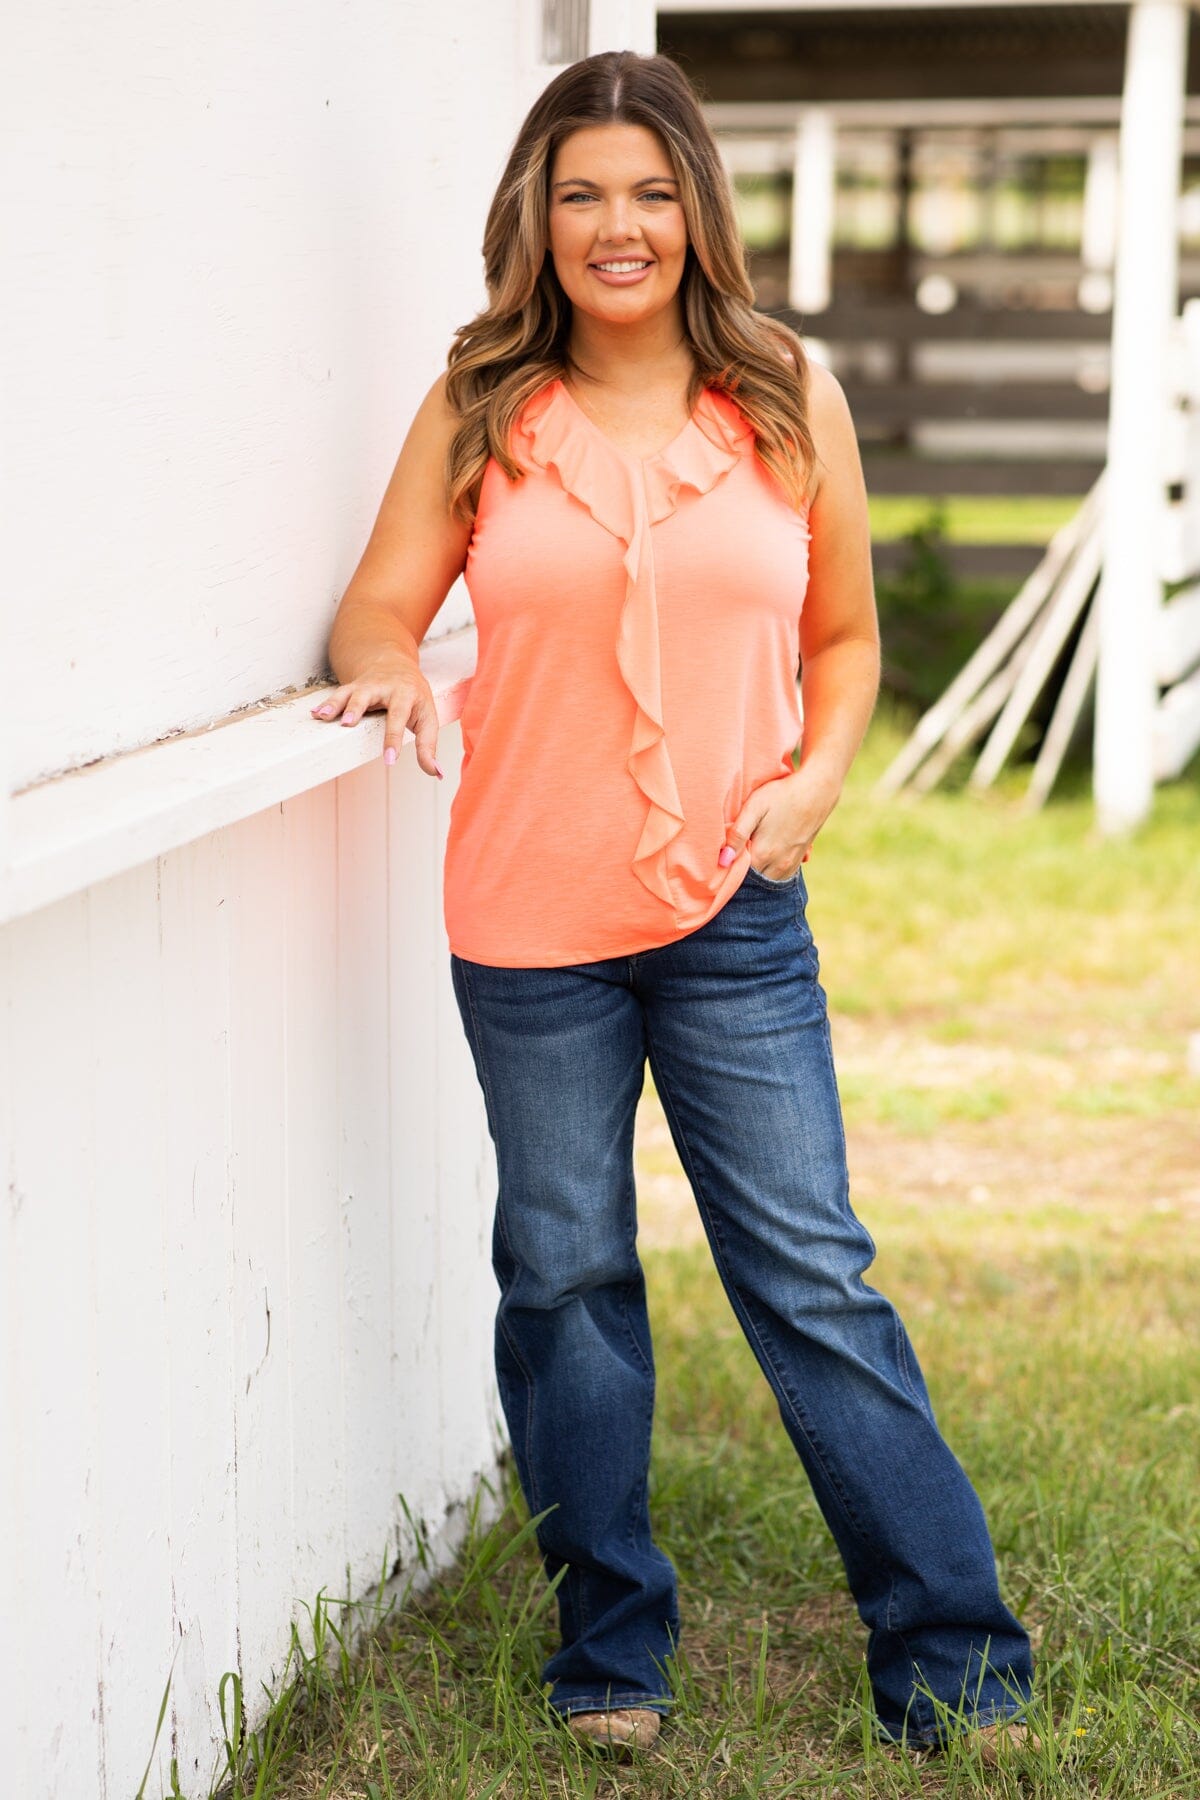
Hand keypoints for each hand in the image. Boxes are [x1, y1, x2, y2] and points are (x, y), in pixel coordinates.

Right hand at [310, 656, 442, 776]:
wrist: (394, 663)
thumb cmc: (414, 697)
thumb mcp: (427, 717)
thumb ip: (429, 746)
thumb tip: (437, 774)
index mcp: (406, 695)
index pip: (399, 718)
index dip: (394, 739)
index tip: (389, 760)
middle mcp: (384, 688)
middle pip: (368, 697)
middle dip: (357, 709)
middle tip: (348, 724)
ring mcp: (366, 686)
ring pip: (349, 693)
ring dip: (335, 704)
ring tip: (323, 717)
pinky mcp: (352, 688)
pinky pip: (337, 694)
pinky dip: (325, 704)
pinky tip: (315, 714)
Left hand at [719, 765, 840, 877]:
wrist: (818, 789)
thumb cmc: (782, 794)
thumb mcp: (754, 808)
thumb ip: (737, 835)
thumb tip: (723, 861)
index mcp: (763, 854)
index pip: (739, 875)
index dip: (729, 868)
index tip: (723, 859)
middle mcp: (779, 864)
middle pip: (755, 880)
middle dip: (743, 873)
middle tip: (736, 855)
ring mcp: (792, 862)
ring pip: (770, 879)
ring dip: (759, 872)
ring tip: (751, 855)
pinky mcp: (802, 856)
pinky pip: (784, 874)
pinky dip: (774, 870)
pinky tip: (769, 856)